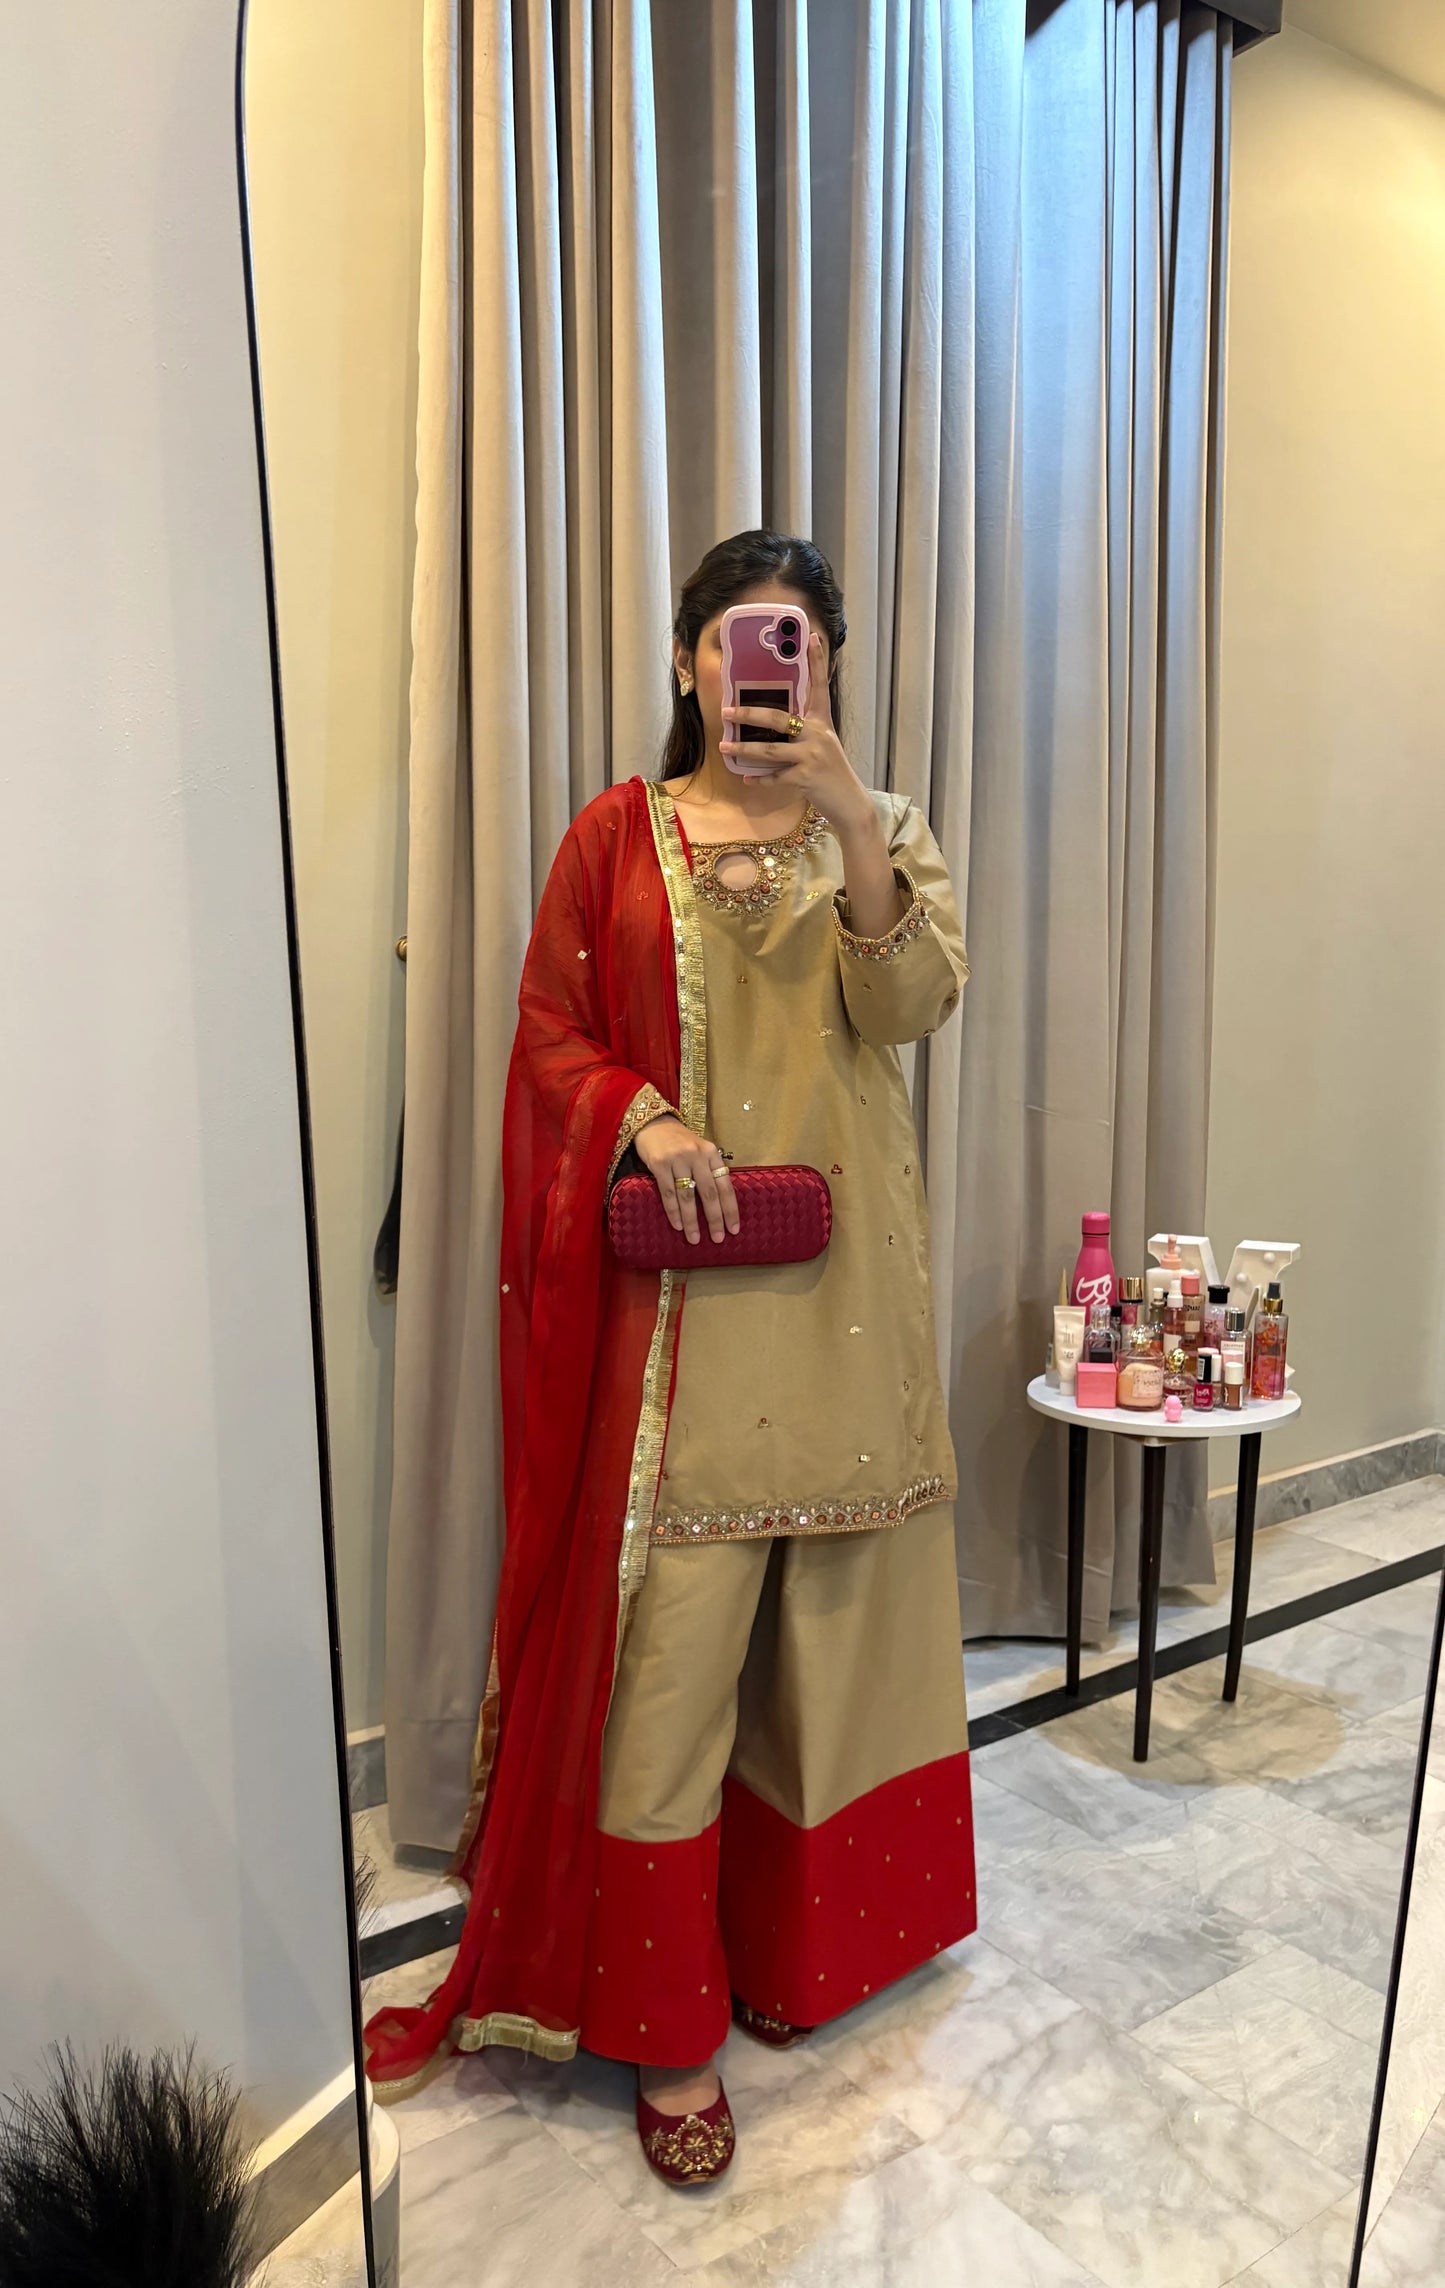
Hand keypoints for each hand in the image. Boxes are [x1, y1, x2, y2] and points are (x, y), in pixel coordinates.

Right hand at [634, 1117, 738, 1245]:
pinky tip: (677, 1225)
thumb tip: (720, 1204)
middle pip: (709, 1193)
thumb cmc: (678, 1141)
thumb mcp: (699, 1150)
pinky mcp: (659, 1164)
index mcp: (712, 1153)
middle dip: (714, 1218)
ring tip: (695, 1238)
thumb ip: (709, 1171)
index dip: (730, 1209)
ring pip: (688, 1196)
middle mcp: (697, 1155)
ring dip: (692, 1220)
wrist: (653, 1123)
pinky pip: (668, 1192)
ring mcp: (678, 1159)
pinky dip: (673, 1211)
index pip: (725, 1185)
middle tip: (718, 1238)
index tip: (733, 1229)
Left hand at [719, 632, 873, 835]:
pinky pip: (774, 777)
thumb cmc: (831, 771)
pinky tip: (746, 779)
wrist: (849, 801)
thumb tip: (775, 720)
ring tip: (724, 745)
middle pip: (778, 718)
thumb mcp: (823, 743)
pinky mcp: (805, 778)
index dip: (817, 661)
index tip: (810, 636)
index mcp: (822, 721)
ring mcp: (811, 756)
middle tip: (727, 710)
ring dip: (743, 748)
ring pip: (769, 750)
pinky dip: (759, 779)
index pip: (819, 685)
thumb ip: (804, 729)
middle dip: (749, 713)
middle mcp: (817, 734)